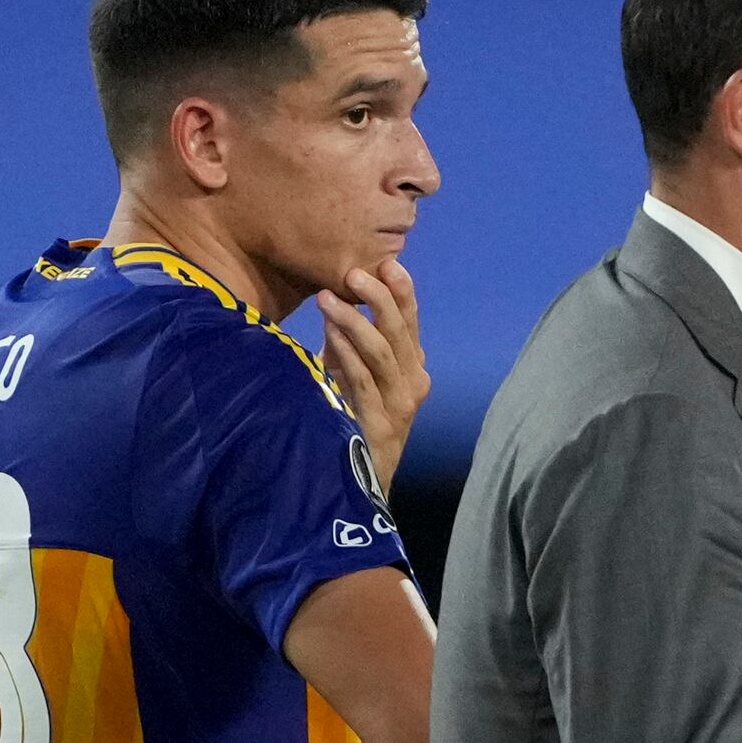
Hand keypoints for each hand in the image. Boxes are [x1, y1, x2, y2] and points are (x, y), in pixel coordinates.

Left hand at [313, 258, 426, 486]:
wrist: (363, 479)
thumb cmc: (355, 420)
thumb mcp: (357, 376)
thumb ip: (351, 344)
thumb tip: (333, 300)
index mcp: (413, 369)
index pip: (412, 323)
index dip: (402, 293)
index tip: (388, 263)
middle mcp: (414, 383)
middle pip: (400, 333)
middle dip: (379, 299)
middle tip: (354, 273)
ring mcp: (400, 405)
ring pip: (382, 353)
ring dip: (354, 321)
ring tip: (327, 298)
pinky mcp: (381, 423)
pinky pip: (362, 380)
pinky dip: (346, 353)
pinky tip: (331, 332)